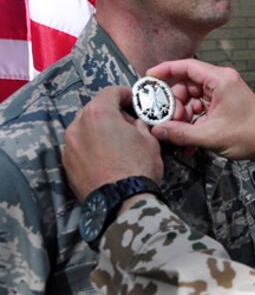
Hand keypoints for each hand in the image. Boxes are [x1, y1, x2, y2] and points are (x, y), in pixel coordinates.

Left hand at [63, 86, 163, 201]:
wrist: (121, 202)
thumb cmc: (138, 167)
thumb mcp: (149, 139)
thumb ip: (139, 124)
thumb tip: (134, 123)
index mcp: (99, 113)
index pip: (110, 92)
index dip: (125, 94)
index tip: (134, 101)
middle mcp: (78, 125)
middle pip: (94, 108)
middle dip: (111, 112)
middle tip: (128, 122)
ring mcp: (69, 146)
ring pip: (84, 128)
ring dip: (99, 129)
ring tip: (115, 141)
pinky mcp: (66, 164)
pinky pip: (79, 146)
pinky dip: (90, 146)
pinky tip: (105, 156)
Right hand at [147, 59, 254, 169]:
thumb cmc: (252, 134)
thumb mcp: (210, 136)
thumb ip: (181, 133)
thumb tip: (158, 131)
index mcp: (220, 80)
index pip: (186, 66)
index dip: (165, 70)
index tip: (148, 77)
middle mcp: (220, 82)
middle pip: (185, 86)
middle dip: (174, 105)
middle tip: (167, 121)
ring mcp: (221, 94)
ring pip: (190, 100)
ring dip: (182, 118)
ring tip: (180, 134)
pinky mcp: (222, 106)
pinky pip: (199, 110)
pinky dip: (192, 123)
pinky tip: (188, 142)